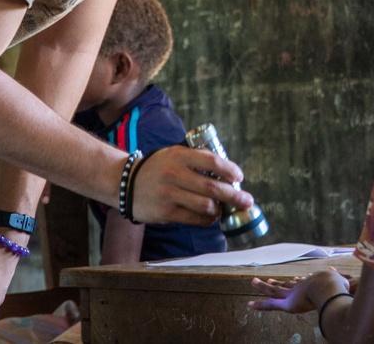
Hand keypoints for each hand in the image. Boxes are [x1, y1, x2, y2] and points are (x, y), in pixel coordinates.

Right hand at [130, 145, 253, 224]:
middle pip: (212, 187)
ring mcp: (169, 194)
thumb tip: (228, 174)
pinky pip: (194, 218)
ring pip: (206, 205)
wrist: (126, 183)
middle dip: (235, 195)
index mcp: (180, 156)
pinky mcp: (166, 212)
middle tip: (248, 200)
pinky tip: (211, 216)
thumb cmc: (158, 168)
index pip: (212, 161)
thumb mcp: (174, 154)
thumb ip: (197, 160)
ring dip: (220, 209)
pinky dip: (208, 219)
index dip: (230, 170)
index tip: (240, 177)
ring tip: (225, 209)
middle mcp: (175, 174)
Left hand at [248, 269, 350, 313]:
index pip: (300, 282)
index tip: (292, 279)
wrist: (329, 285)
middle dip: (276, 282)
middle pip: (285, 284)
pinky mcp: (287, 303)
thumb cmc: (338, 286)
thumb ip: (346, 284)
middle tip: (268, 278)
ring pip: (274, 289)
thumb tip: (352, 281)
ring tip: (253, 281)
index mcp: (311, 283)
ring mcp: (292, 293)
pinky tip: (250, 305)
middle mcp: (299, 286)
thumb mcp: (344, 284)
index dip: (294, 281)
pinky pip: (271, 304)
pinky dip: (260, 305)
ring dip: (263, 286)